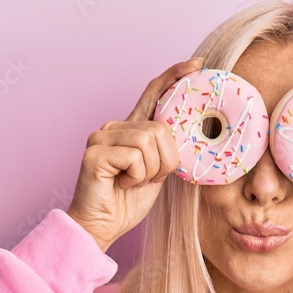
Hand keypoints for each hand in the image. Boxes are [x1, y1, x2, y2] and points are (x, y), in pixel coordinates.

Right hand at [66, 57, 202, 250]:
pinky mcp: (94, 153)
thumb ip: (166, 149)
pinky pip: (135, 158)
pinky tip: (121, 184)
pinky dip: (136, 177)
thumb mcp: (156, 172)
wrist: (101, 227)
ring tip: (133, 183)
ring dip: (151, 171)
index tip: (197, 65)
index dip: (175, 75)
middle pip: (161, 128)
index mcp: (130, 128)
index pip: (154, 92)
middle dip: (165, 161)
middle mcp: (114, 126)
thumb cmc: (126, 201)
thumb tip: (188, 133)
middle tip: (148, 180)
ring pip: (149, 141)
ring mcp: (101, 137)